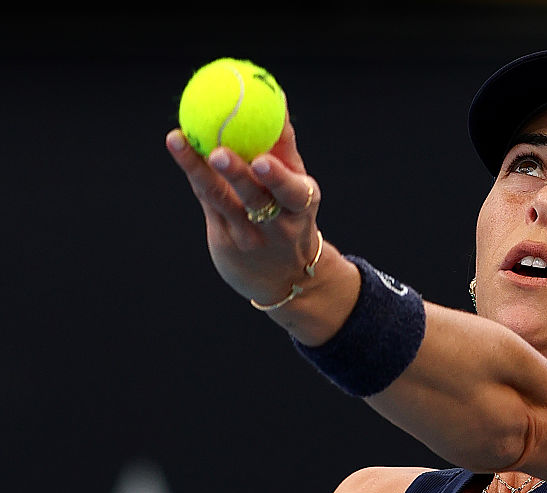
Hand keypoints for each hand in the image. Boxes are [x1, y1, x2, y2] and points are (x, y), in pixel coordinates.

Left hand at [166, 110, 322, 305]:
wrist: (286, 276)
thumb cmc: (291, 214)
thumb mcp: (297, 186)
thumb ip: (283, 146)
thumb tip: (275, 94)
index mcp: (301, 207)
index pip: (292, 193)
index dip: (278, 178)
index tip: (263, 160)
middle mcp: (277, 225)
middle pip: (255, 198)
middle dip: (237, 175)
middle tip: (218, 152)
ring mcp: (249, 237)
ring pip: (220, 199)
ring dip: (198, 169)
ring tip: (178, 140)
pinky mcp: (225, 243)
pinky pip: (207, 200)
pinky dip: (194, 172)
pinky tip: (180, 147)